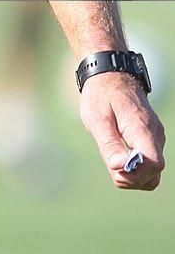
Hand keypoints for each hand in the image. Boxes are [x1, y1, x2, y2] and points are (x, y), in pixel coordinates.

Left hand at [80, 72, 164, 189]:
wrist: (110, 75)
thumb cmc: (101, 96)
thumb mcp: (97, 119)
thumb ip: (109, 145)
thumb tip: (120, 168)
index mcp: (143, 129)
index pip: (154, 164)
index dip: (135, 174)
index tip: (114, 165)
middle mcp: (155, 135)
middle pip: (154, 174)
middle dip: (132, 178)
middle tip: (110, 161)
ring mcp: (155, 137)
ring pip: (151, 172)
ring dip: (132, 173)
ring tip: (112, 154)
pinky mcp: (151, 138)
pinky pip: (148, 162)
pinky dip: (134, 165)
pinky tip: (118, 152)